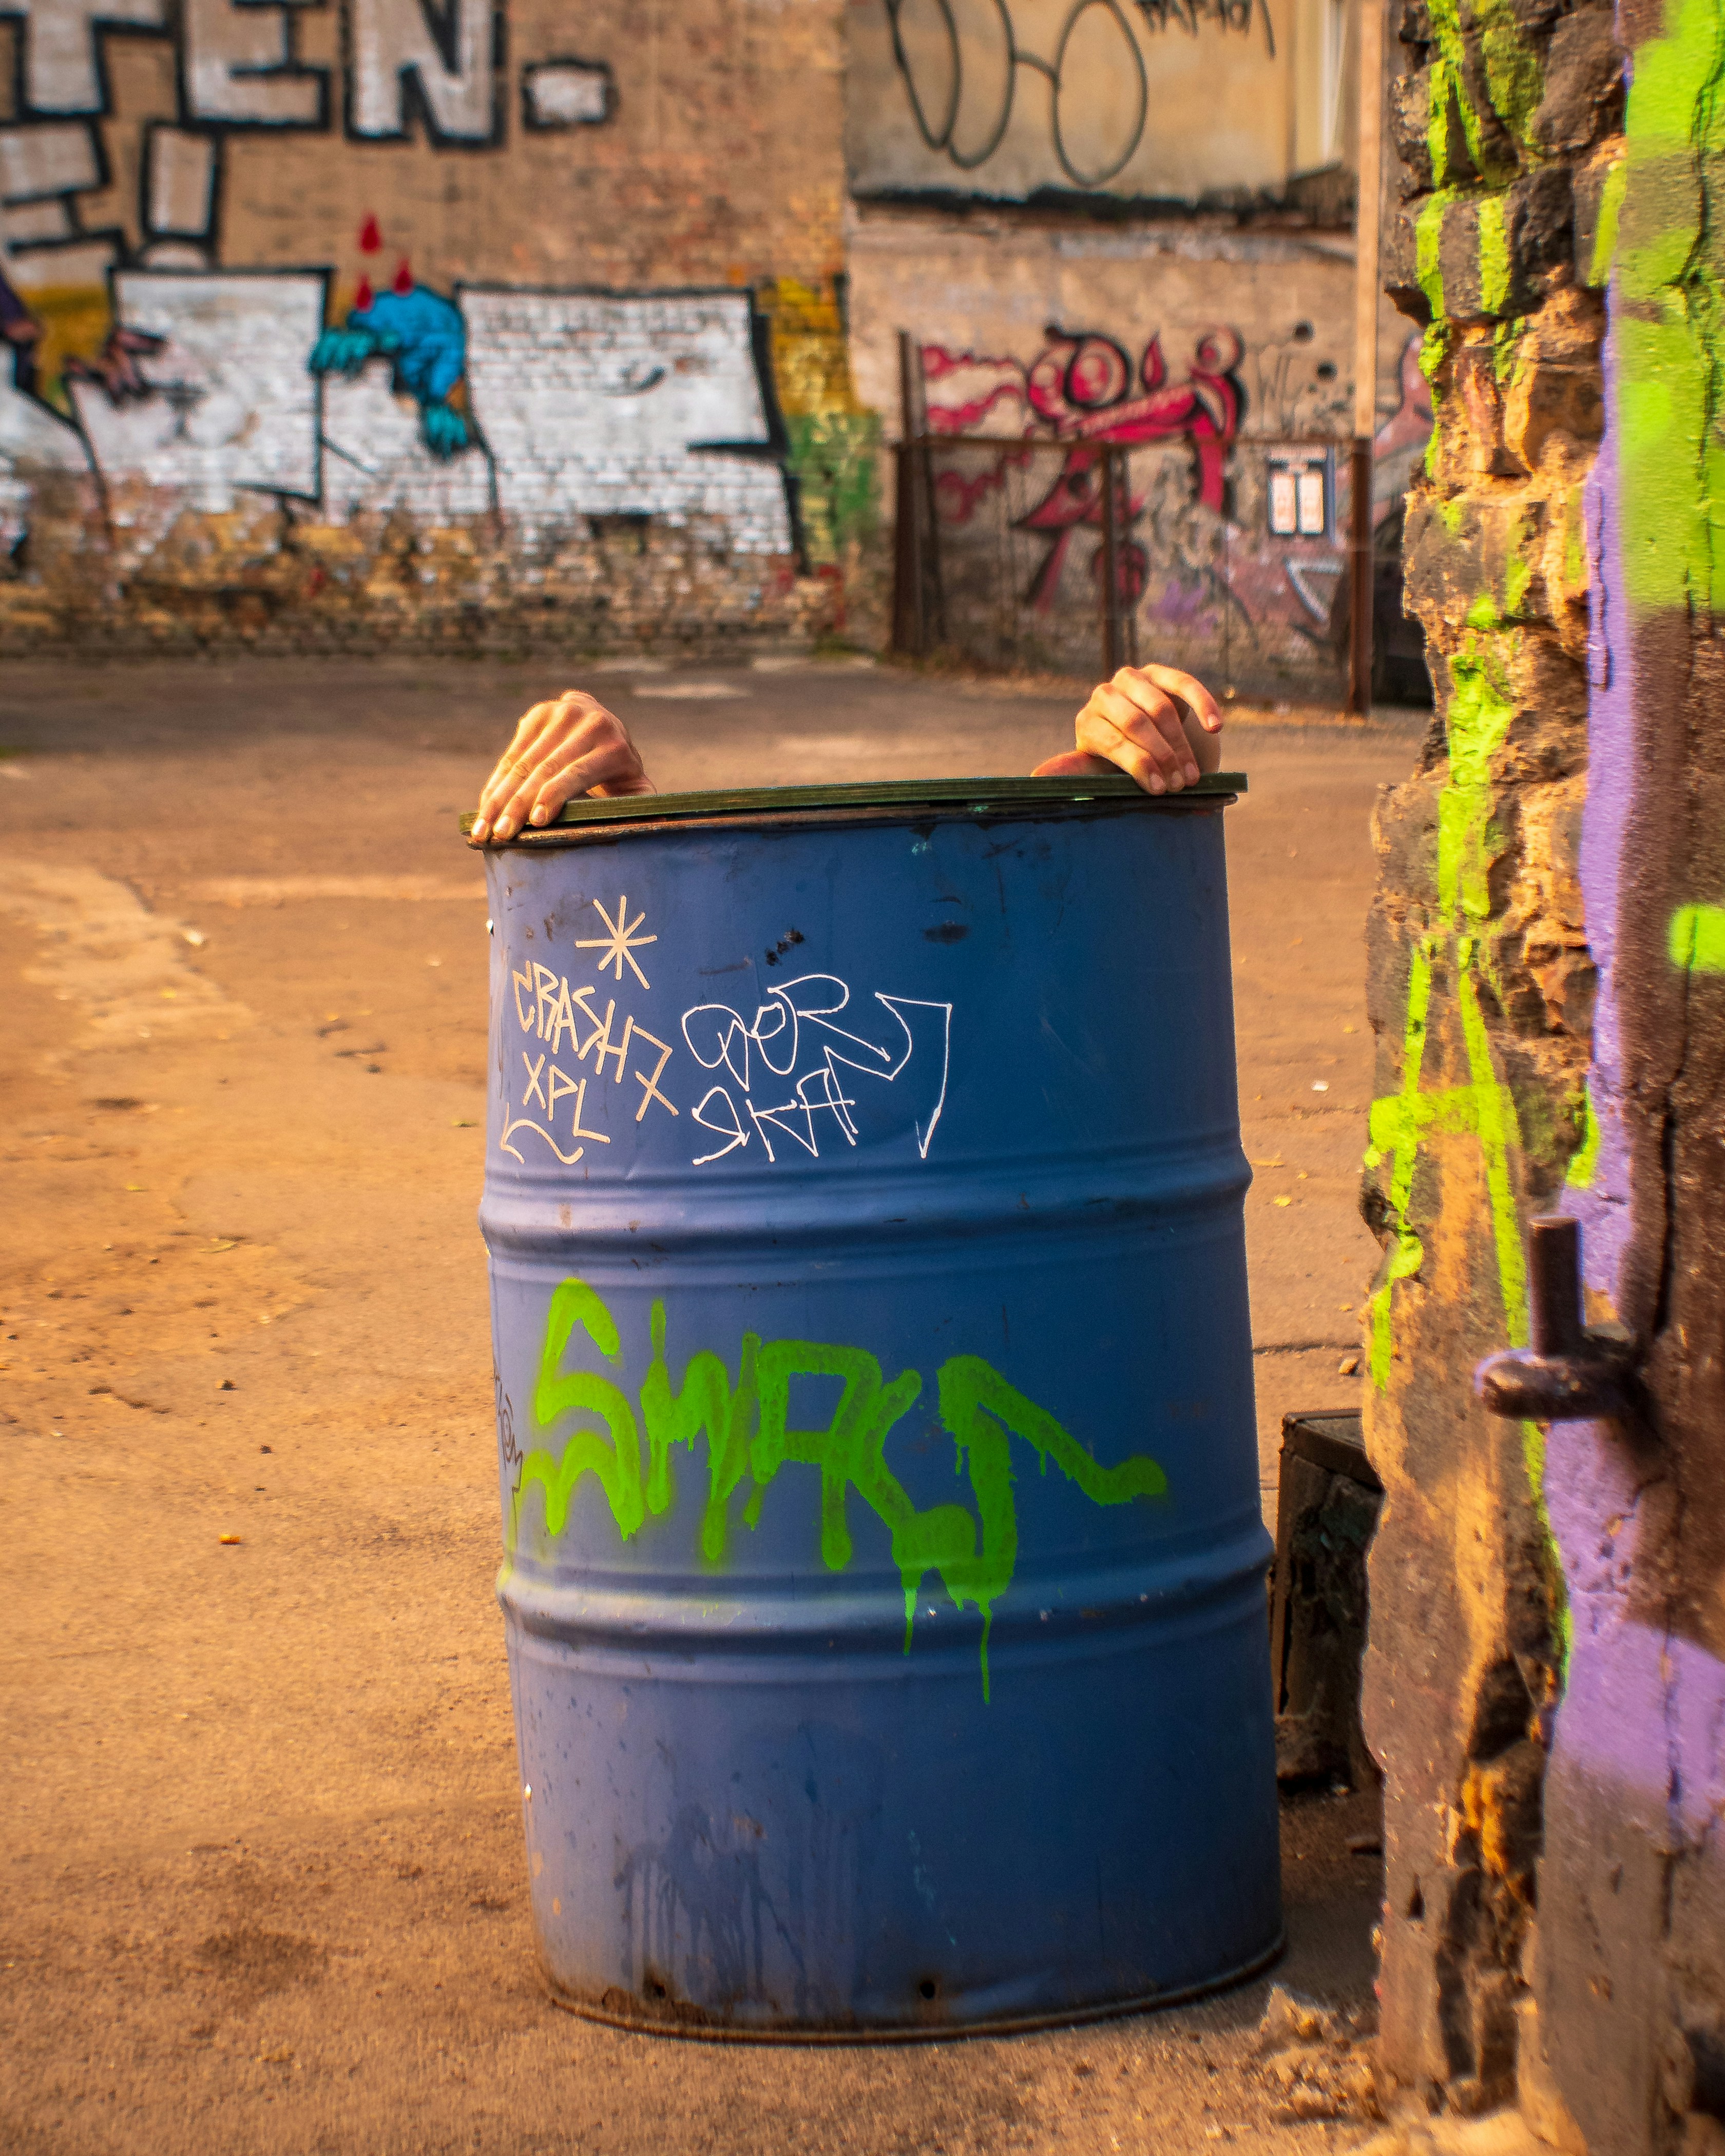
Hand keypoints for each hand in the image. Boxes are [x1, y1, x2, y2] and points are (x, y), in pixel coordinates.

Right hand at [471, 691, 652, 842]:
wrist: (607, 729)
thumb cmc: (621, 777)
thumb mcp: (636, 792)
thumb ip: (641, 810)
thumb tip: (654, 829)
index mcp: (614, 745)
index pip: (577, 772)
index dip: (554, 797)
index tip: (534, 823)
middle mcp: (588, 722)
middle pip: (544, 770)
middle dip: (517, 806)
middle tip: (498, 836)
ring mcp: (560, 712)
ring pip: (522, 763)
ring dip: (498, 799)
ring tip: (482, 831)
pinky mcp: (538, 713)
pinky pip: (512, 753)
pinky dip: (496, 784)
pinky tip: (484, 809)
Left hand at [1032, 664, 1222, 794]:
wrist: (1140, 736)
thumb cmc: (1119, 761)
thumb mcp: (1100, 771)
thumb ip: (1077, 774)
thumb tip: (1035, 780)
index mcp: (1087, 723)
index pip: (1113, 740)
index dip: (1138, 765)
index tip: (1158, 789)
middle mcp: (1105, 695)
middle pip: (1137, 722)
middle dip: (1161, 756)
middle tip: (1181, 784)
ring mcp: (1133, 679)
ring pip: (1161, 707)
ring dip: (1181, 743)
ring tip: (1194, 774)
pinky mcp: (1160, 672)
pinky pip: (1185, 683)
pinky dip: (1203, 705)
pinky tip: (1215, 727)